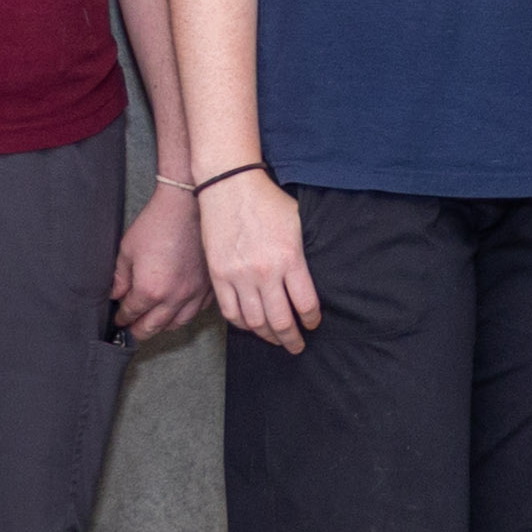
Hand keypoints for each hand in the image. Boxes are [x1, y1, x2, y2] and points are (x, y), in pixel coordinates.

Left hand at [113, 177, 213, 344]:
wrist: (187, 205)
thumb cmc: (157, 223)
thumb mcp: (128, 249)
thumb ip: (119, 277)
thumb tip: (115, 294)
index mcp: (150, 290)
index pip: (131, 313)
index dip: (122, 318)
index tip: (119, 320)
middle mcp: (174, 297)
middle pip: (153, 326)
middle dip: (139, 331)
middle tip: (132, 331)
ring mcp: (194, 293)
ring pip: (177, 324)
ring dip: (162, 327)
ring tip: (154, 325)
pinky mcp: (208, 286)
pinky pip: (197, 311)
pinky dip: (185, 315)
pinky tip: (178, 312)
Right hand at [201, 173, 317, 353]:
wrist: (229, 185)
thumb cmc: (267, 200)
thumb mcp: (298, 223)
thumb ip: (303, 255)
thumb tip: (310, 280)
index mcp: (290, 259)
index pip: (306, 304)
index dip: (311, 321)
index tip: (312, 325)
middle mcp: (265, 272)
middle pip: (281, 321)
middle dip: (291, 339)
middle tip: (297, 346)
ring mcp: (239, 276)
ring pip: (255, 322)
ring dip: (268, 336)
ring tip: (275, 339)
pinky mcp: (219, 275)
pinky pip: (230, 312)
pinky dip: (243, 324)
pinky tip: (251, 325)